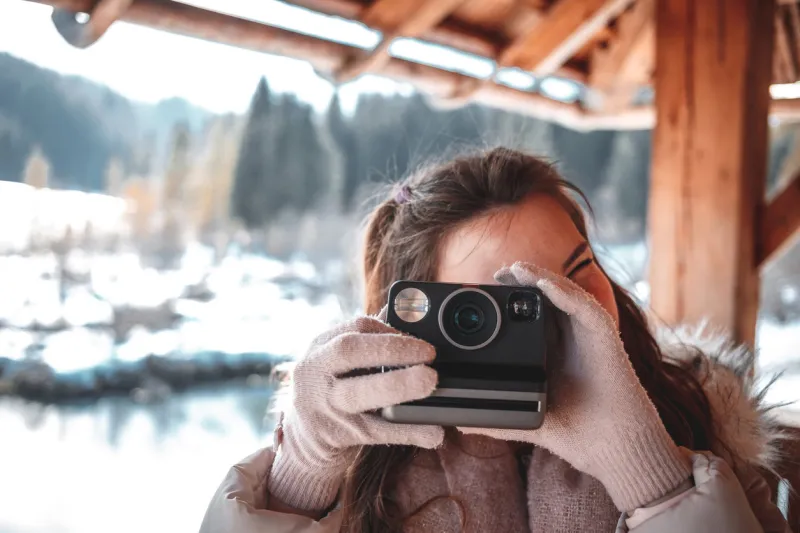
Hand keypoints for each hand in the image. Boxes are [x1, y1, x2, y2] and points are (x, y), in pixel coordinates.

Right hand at [268, 313, 443, 510]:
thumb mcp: (340, 365)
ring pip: (360, 392)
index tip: (419, 339)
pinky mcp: (334, 435)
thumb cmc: (333, 394)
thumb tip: (413, 317)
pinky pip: (376, 432)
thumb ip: (371, 344)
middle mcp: (314, 371)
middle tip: (429, 354)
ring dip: (400, 385)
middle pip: (350, 350)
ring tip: (431, 383)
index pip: (357, 327)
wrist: (302, 444)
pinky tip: (433, 432)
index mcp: (320, 347)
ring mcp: (322, 404)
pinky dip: (408, 431)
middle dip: (392, 348)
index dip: (392, 330)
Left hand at [459, 262, 690, 510]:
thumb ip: (498, 420)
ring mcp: (588, 335)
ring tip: (514, 269)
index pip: (529, 316)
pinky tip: (543, 284)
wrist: (617, 450)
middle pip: (546, 299)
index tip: (482, 294)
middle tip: (496, 274)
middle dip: (522, 283)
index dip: (508, 301)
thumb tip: (462, 423)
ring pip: (564, 295)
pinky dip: (564, 293)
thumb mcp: (529, 421)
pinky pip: (584, 307)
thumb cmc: (581, 435)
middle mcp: (572, 339)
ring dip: (540, 278)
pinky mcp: (605, 337)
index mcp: (553, 353)